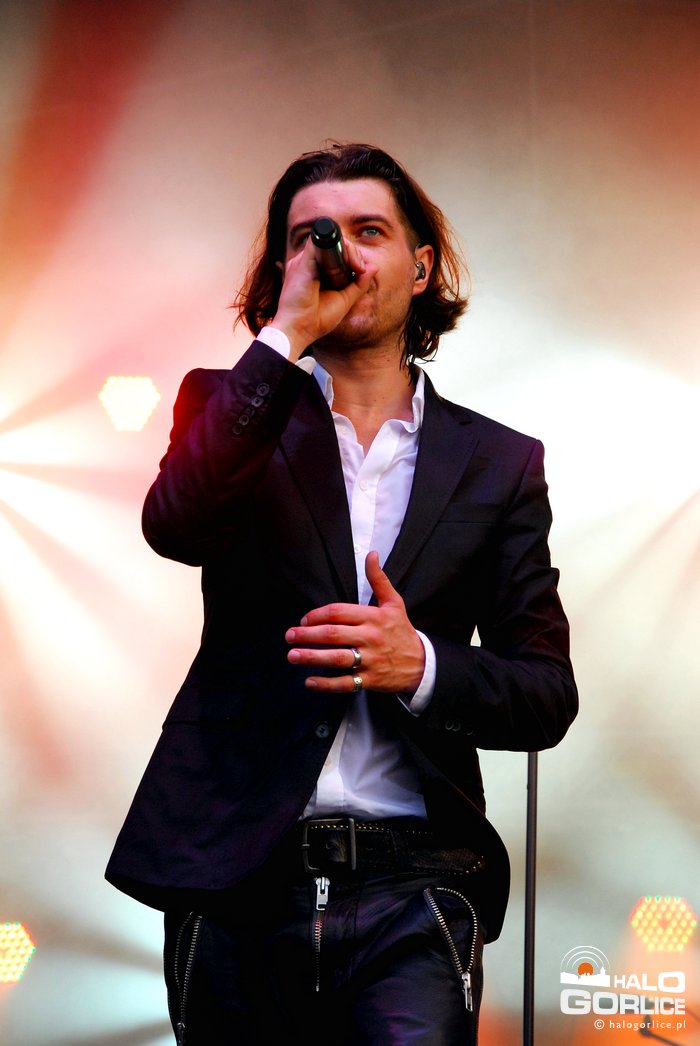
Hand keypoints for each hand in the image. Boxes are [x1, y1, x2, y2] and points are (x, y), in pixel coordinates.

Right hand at [271, 235, 376, 359]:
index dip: (352, 256)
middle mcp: (307, 262)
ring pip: (329, 240)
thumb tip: (374, 267)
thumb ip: (358, 284)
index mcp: (315, 270)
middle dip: (352, 252)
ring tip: (356, 267)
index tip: (361, 271)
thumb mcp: (344, 300)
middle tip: (360, 269)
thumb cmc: (316, 319)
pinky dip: (338, 248)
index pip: (336, 252)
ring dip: (348, 250)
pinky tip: (349, 263)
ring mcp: (302, 260)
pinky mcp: (301, 262)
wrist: (298, 331)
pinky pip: (320, 241)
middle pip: (334, 244)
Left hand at [285, 551, 425, 694]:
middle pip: (333, 634)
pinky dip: (326, 683)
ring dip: (312, 657)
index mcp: (373, 617)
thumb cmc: (402, 631)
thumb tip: (371, 555)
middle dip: (307, 635)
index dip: (317, 615)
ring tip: (293, 656)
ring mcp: (371, 660)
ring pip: (337, 658)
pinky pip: (345, 683)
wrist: (422, 664)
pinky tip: (309, 681)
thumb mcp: (394, 603)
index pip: (338, 612)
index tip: (303, 620)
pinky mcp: (371, 680)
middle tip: (289, 636)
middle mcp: (370, 637)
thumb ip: (379, 579)